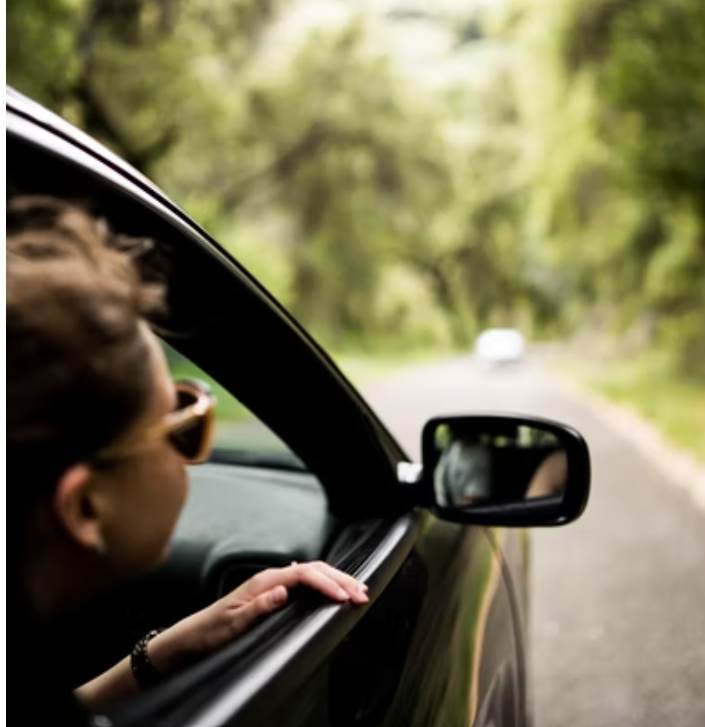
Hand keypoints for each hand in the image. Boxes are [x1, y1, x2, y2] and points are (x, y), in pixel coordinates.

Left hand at [147, 561, 367, 673]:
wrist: (193, 637)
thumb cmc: (212, 631)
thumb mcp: (233, 623)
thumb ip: (259, 606)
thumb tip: (283, 590)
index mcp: (264, 581)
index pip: (304, 574)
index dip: (327, 584)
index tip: (343, 597)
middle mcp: (271, 578)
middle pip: (314, 570)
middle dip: (341, 579)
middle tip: (362, 592)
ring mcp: (274, 585)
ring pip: (313, 574)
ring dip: (336, 580)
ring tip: (357, 589)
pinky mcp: (274, 594)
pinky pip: (306, 583)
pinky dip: (326, 585)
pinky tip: (335, 591)